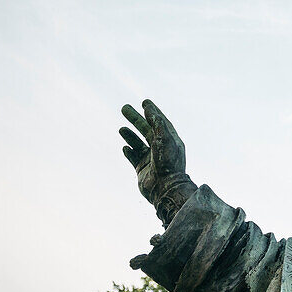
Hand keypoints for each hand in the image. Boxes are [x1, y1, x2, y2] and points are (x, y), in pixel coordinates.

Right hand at [120, 99, 193, 225]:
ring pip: (138, 143)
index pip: (160, 122)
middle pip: (146, 130)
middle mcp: (161, 149)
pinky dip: (129, 151)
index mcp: (170, 140)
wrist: (165, 189)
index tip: (144, 102)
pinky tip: (125, 147)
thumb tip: (149, 108)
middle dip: (136, 119)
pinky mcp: (142, 170)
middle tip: (124, 108)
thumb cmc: (168, 163)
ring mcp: (151, 159)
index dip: (152, 111)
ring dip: (130, 135)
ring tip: (121, 128)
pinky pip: (134, 158)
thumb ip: (157, 123)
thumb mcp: (164, 139)